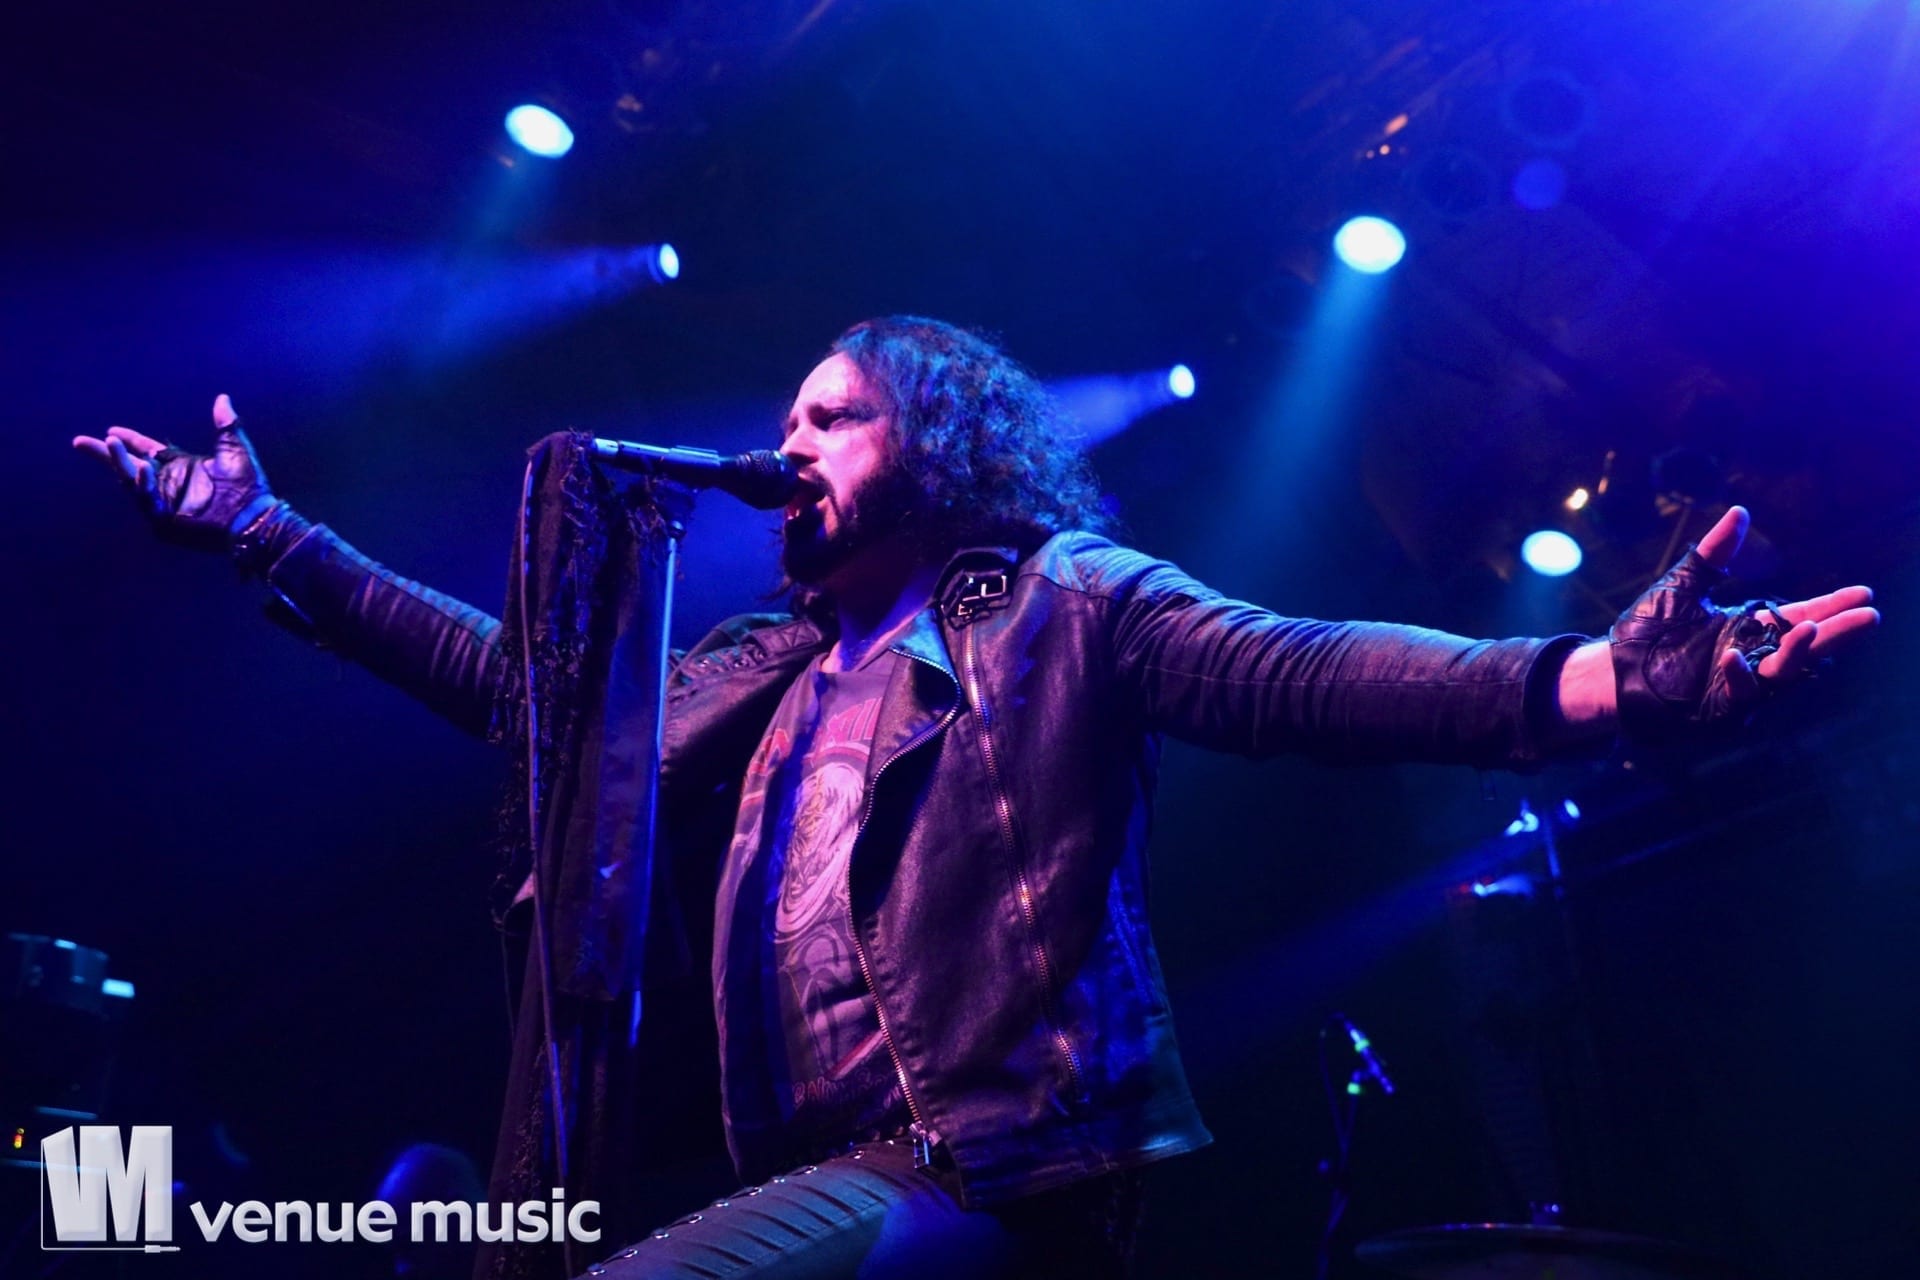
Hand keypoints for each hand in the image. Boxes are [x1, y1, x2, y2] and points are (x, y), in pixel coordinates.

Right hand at [73, 395, 276, 550]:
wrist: (257, 516)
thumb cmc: (249, 485)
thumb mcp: (234, 448)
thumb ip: (226, 424)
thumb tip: (223, 398)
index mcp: (179, 467)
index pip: (146, 450)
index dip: (129, 440)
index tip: (112, 430)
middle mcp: (168, 485)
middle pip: (128, 466)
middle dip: (107, 454)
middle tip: (82, 442)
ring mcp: (165, 504)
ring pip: (133, 482)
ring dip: (120, 463)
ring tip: (111, 444)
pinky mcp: (166, 522)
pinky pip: (147, 502)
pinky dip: (143, 485)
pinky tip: (142, 467)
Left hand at [1607, 505, 1878, 743]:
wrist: (1609, 670)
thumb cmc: (1645, 631)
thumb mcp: (1681, 587)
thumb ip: (1712, 554)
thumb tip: (1740, 512)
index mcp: (1747, 630)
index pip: (1799, 617)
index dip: (1831, 607)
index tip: (1863, 594)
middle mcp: (1750, 658)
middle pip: (1803, 646)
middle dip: (1837, 632)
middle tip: (1869, 617)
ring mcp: (1735, 686)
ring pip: (1780, 674)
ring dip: (1798, 653)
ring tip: (1817, 629)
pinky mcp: (1714, 709)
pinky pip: (1736, 695)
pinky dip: (1738, 676)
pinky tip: (1733, 657)